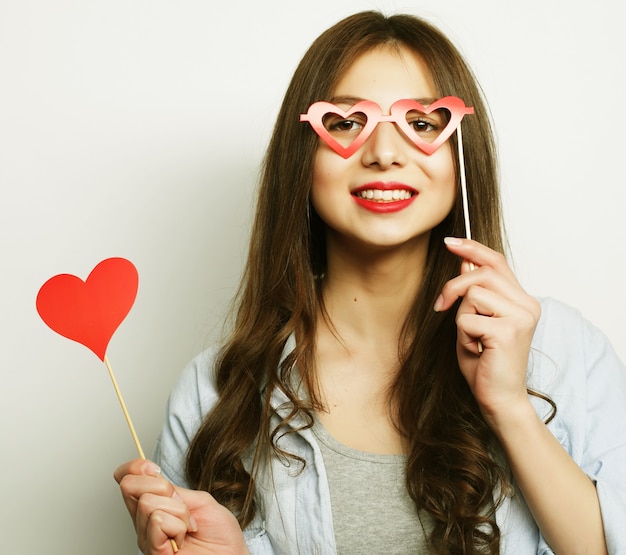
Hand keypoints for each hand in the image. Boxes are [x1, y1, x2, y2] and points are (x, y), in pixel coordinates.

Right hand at [114, 459, 248, 554]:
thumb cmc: (219, 534)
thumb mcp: (199, 500)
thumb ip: (175, 490)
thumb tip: (152, 476)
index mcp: (154, 505)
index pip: (126, 478)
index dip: (136, 466)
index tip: (156, 470)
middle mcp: (144, 522)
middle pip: (129, 485)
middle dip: (162, 487)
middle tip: (181, 505)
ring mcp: (146, 538)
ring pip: (147, 503)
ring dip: (178, 511)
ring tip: (188, 527)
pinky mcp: (153, 551)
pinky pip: (158, 521)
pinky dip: (178, 525)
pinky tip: (183, 539)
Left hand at [434, 238, 540, 427]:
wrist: (499, 399)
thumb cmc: (486, 363)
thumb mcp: (476, 321)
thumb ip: (475, 294)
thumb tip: (465, 264)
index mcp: (522, 300)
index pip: (497, 262)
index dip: (473, 249)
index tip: (451, 242)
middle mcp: (527, 305)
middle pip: (482, 273)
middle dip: (454, 286)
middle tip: (441, 305)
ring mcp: (520, 317)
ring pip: (473, 294)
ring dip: (461, 317)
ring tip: (472, 339)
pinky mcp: (507, 331)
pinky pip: (467, 319)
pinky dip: (462, 335)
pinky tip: (476, 349)